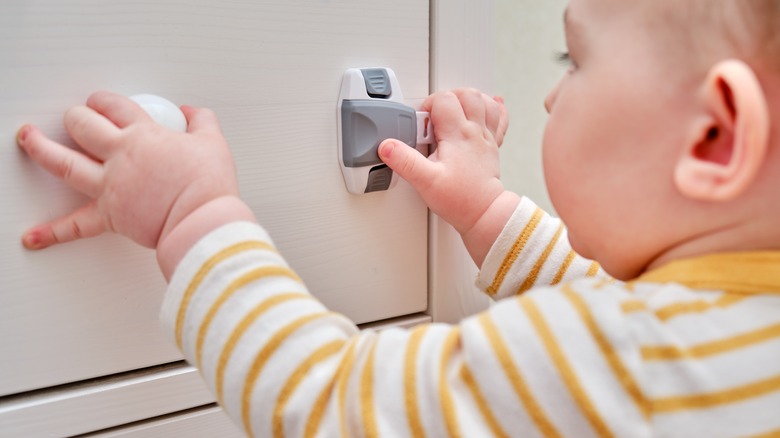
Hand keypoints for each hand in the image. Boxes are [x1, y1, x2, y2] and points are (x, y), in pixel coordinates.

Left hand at [17, 91, 239, 249]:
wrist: (202, 222)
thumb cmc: (208, 187)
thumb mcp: (214, 143)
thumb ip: (201, 122)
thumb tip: (193, 114)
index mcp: (144, 135)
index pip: (114, 105)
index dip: (105, 100)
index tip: (103, 103)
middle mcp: (120, 157)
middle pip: (83, 125)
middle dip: (77, 116)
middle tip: (77, 117)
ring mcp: (110, 186)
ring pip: (63, 163)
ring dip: (40, 148)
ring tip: (28, 139)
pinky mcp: (109, 216)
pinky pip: (75, 225)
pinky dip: (52, 232)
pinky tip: (33, 235)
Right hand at [378, 89, 508, 234]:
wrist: (485, 213)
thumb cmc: (459, 199)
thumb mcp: (425, 181)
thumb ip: (404, 161)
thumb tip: (387, 146)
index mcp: (458, 135)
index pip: (444, 100)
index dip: (429, 105)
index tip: (422, 122)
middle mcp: (475, 131)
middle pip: (467, 94)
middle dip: (448, 96)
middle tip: (436, 114)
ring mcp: (486, 138)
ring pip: (485, 102)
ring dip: (470, 99)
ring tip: (456, 108)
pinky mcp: (492, 146)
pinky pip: (500, 120)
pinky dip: (496, 108)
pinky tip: (491, 103)